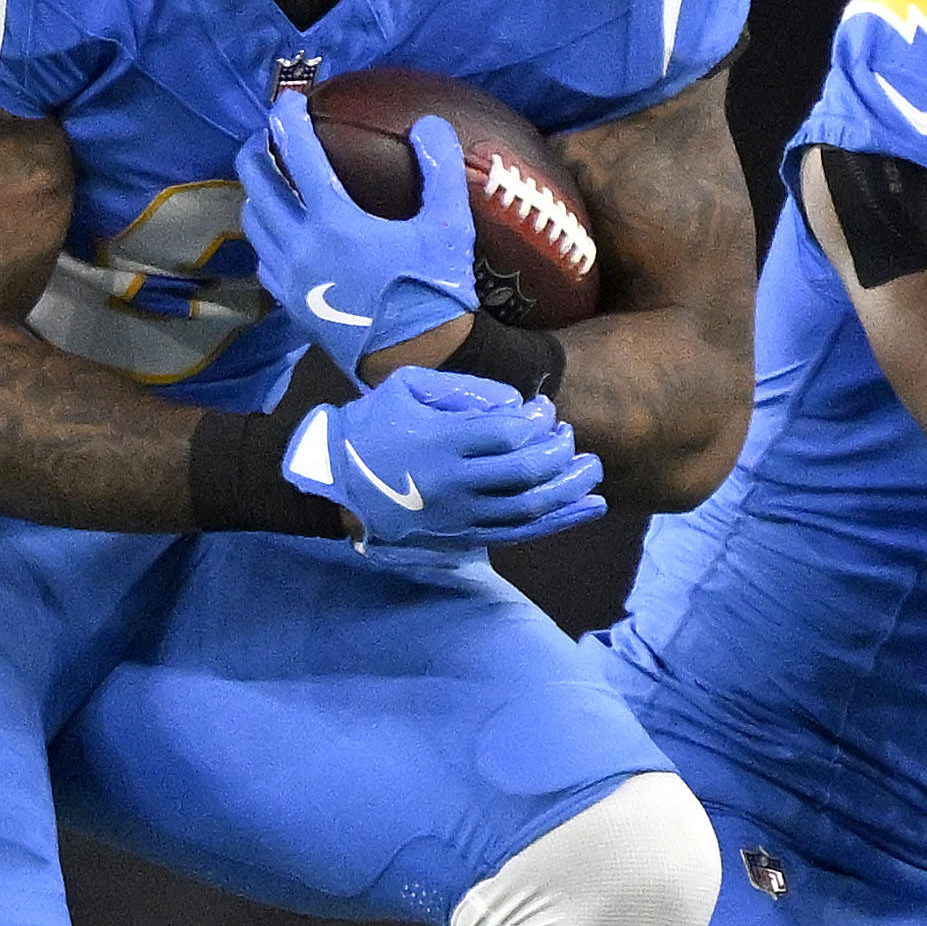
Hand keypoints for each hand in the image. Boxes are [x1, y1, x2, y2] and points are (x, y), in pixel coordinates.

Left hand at [247, 87, 481, 372]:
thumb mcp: (447, 229)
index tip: (288, 100)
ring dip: (256, 193)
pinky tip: (282, 232)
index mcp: (334, 222)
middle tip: (269, 136)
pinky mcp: (290, 305)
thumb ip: (439, 171)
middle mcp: (300, 247)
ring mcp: (290, 279)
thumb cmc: (433, 294)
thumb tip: (430, 124)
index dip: (288, 119)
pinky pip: (262, 259)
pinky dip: (264, 236)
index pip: (297, 154)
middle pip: (257, 184)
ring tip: (271, 180)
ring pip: (252, 222)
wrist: (418, 363)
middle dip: (257, 150)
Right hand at [288, 368, 605, 548]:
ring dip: (570, 490)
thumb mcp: (408, 387)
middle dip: (561, 455)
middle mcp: (453, 484)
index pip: (509, 436)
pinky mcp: (461, 538)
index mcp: (440, 442)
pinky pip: (520, 533)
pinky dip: (560, 521)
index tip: (545, 411)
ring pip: (530, 509)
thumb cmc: (372, 426)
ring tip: (592, 472)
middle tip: (573, 439)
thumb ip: (464, 389)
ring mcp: (459, 517)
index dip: (538, 423)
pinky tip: (588, 508)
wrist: (334, 486)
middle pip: (526, 474)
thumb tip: (518, 405)